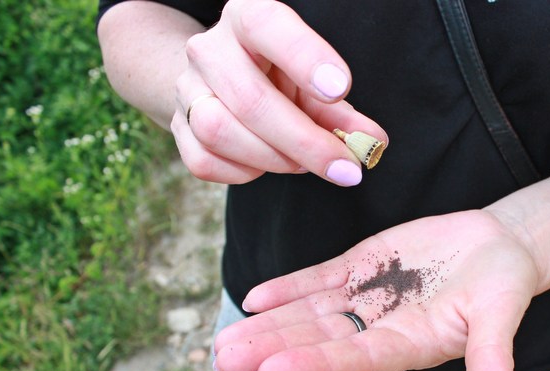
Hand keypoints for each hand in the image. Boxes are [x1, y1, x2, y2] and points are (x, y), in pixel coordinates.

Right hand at [171, 0, 386, 185]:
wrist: (220, 82)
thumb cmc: (281, 79)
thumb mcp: (315, 86)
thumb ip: (342, 113)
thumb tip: (371, 143)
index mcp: (247, 19)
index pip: (267, 24)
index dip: (304, 56)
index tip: (340, 88)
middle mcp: (210, 49)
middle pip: (250, 99)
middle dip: (304, 141)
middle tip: (344, 167)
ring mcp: (188, 88)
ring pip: (220, 131)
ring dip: (273, 159)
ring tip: (303, 164)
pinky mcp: (178, 126)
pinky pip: (204, 161)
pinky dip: (243, 173)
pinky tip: (265, 165)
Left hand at [214, 210, 542, 370]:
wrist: (497, 248)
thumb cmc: (504, 286)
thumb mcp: (501, 318)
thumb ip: (493, 364)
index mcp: (409, 346)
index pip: (354, 360)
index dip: (313, 366)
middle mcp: (379, 329)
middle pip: (319, 341)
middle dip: (272, 349)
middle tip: (223, 360)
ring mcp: (366, 299)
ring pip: (310, 314)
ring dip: (269, 326)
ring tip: (225, 341)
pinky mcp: (361, 267)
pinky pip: (319, 280)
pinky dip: (288, 289)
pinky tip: (255, 299)